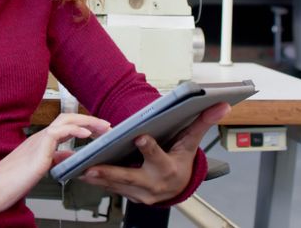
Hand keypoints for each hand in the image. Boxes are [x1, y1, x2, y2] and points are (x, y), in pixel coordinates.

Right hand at [0, 113, 110, 213]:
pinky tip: (86, 135)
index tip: (98, 130)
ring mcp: (38, 141)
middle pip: (67, 117)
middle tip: (106, 126)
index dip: (83, 125)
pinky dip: (74, 130)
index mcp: (41, 141)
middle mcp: (40, 137)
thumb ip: (53, 159)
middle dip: (89, 120)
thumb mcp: (40, 168)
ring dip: (86, 122)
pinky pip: (58, 132)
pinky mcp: (38, 149)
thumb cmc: (12, 182)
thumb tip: (67, 156)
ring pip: (65, 120)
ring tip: (102, 127)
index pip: (65, 125)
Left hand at [79, 102, 230, 204]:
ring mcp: (138, 192)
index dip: (149, 148)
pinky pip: (109, 188)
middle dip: (110, 172)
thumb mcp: (190, 144)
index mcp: (167, 168)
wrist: (178, 188)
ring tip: (79, 168)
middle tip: (93, 166)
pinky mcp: (127, 194)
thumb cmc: (181, 161)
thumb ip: (202, 123)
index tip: (140, 137)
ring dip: (96, 177)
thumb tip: (221, 105)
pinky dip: (95, 180)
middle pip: (130, 177)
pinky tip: (80, 171)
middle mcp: (152, 184)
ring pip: (115, 185)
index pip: (158, 157)